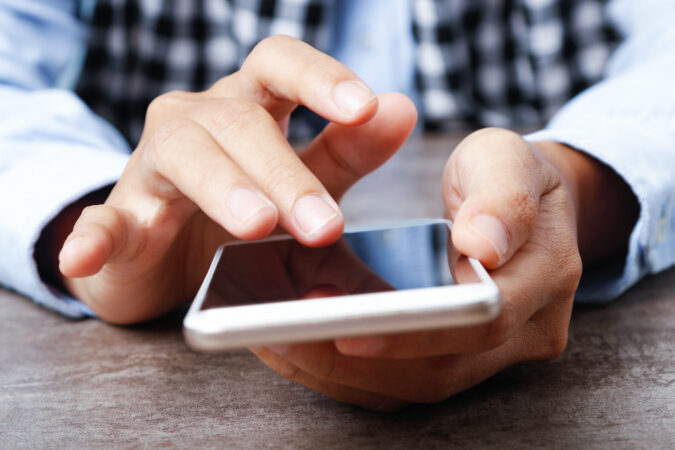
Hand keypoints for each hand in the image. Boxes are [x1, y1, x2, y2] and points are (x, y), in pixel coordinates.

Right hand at [56, 36, 416, 323]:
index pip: (279, 66)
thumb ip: (346, 150)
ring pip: (182, 155)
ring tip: (254, 224)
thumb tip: (401, 107)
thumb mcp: (302, 178)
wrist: (167, 258)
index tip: (363, 107)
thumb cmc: (239, 210)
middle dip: (286, 170)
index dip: (319, 78)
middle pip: (239, 121)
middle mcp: (197, 124)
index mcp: (246, 110)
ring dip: (222, 187)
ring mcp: (151, 170)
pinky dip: (92, 237)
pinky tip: (84, 254)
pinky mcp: (118, 221)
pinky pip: (100, 222)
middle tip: (325, 222)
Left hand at [253, 128, 636, 410]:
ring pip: (415, 385)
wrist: (519, 208)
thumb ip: (501, 194)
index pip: (481, 320)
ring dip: (341, 370)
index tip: (342, 329)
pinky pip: (402, 380)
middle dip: (355, 361)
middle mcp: (527, 331)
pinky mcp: (460, 360)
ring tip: (275, 340)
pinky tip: (299, 342)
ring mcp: (494, 355)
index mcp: (545, 276)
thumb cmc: (507, 174)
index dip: (412, 331)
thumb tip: (484, 246)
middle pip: (439, 370)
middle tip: (280, 336)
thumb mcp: (508, 158)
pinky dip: (348, 369)